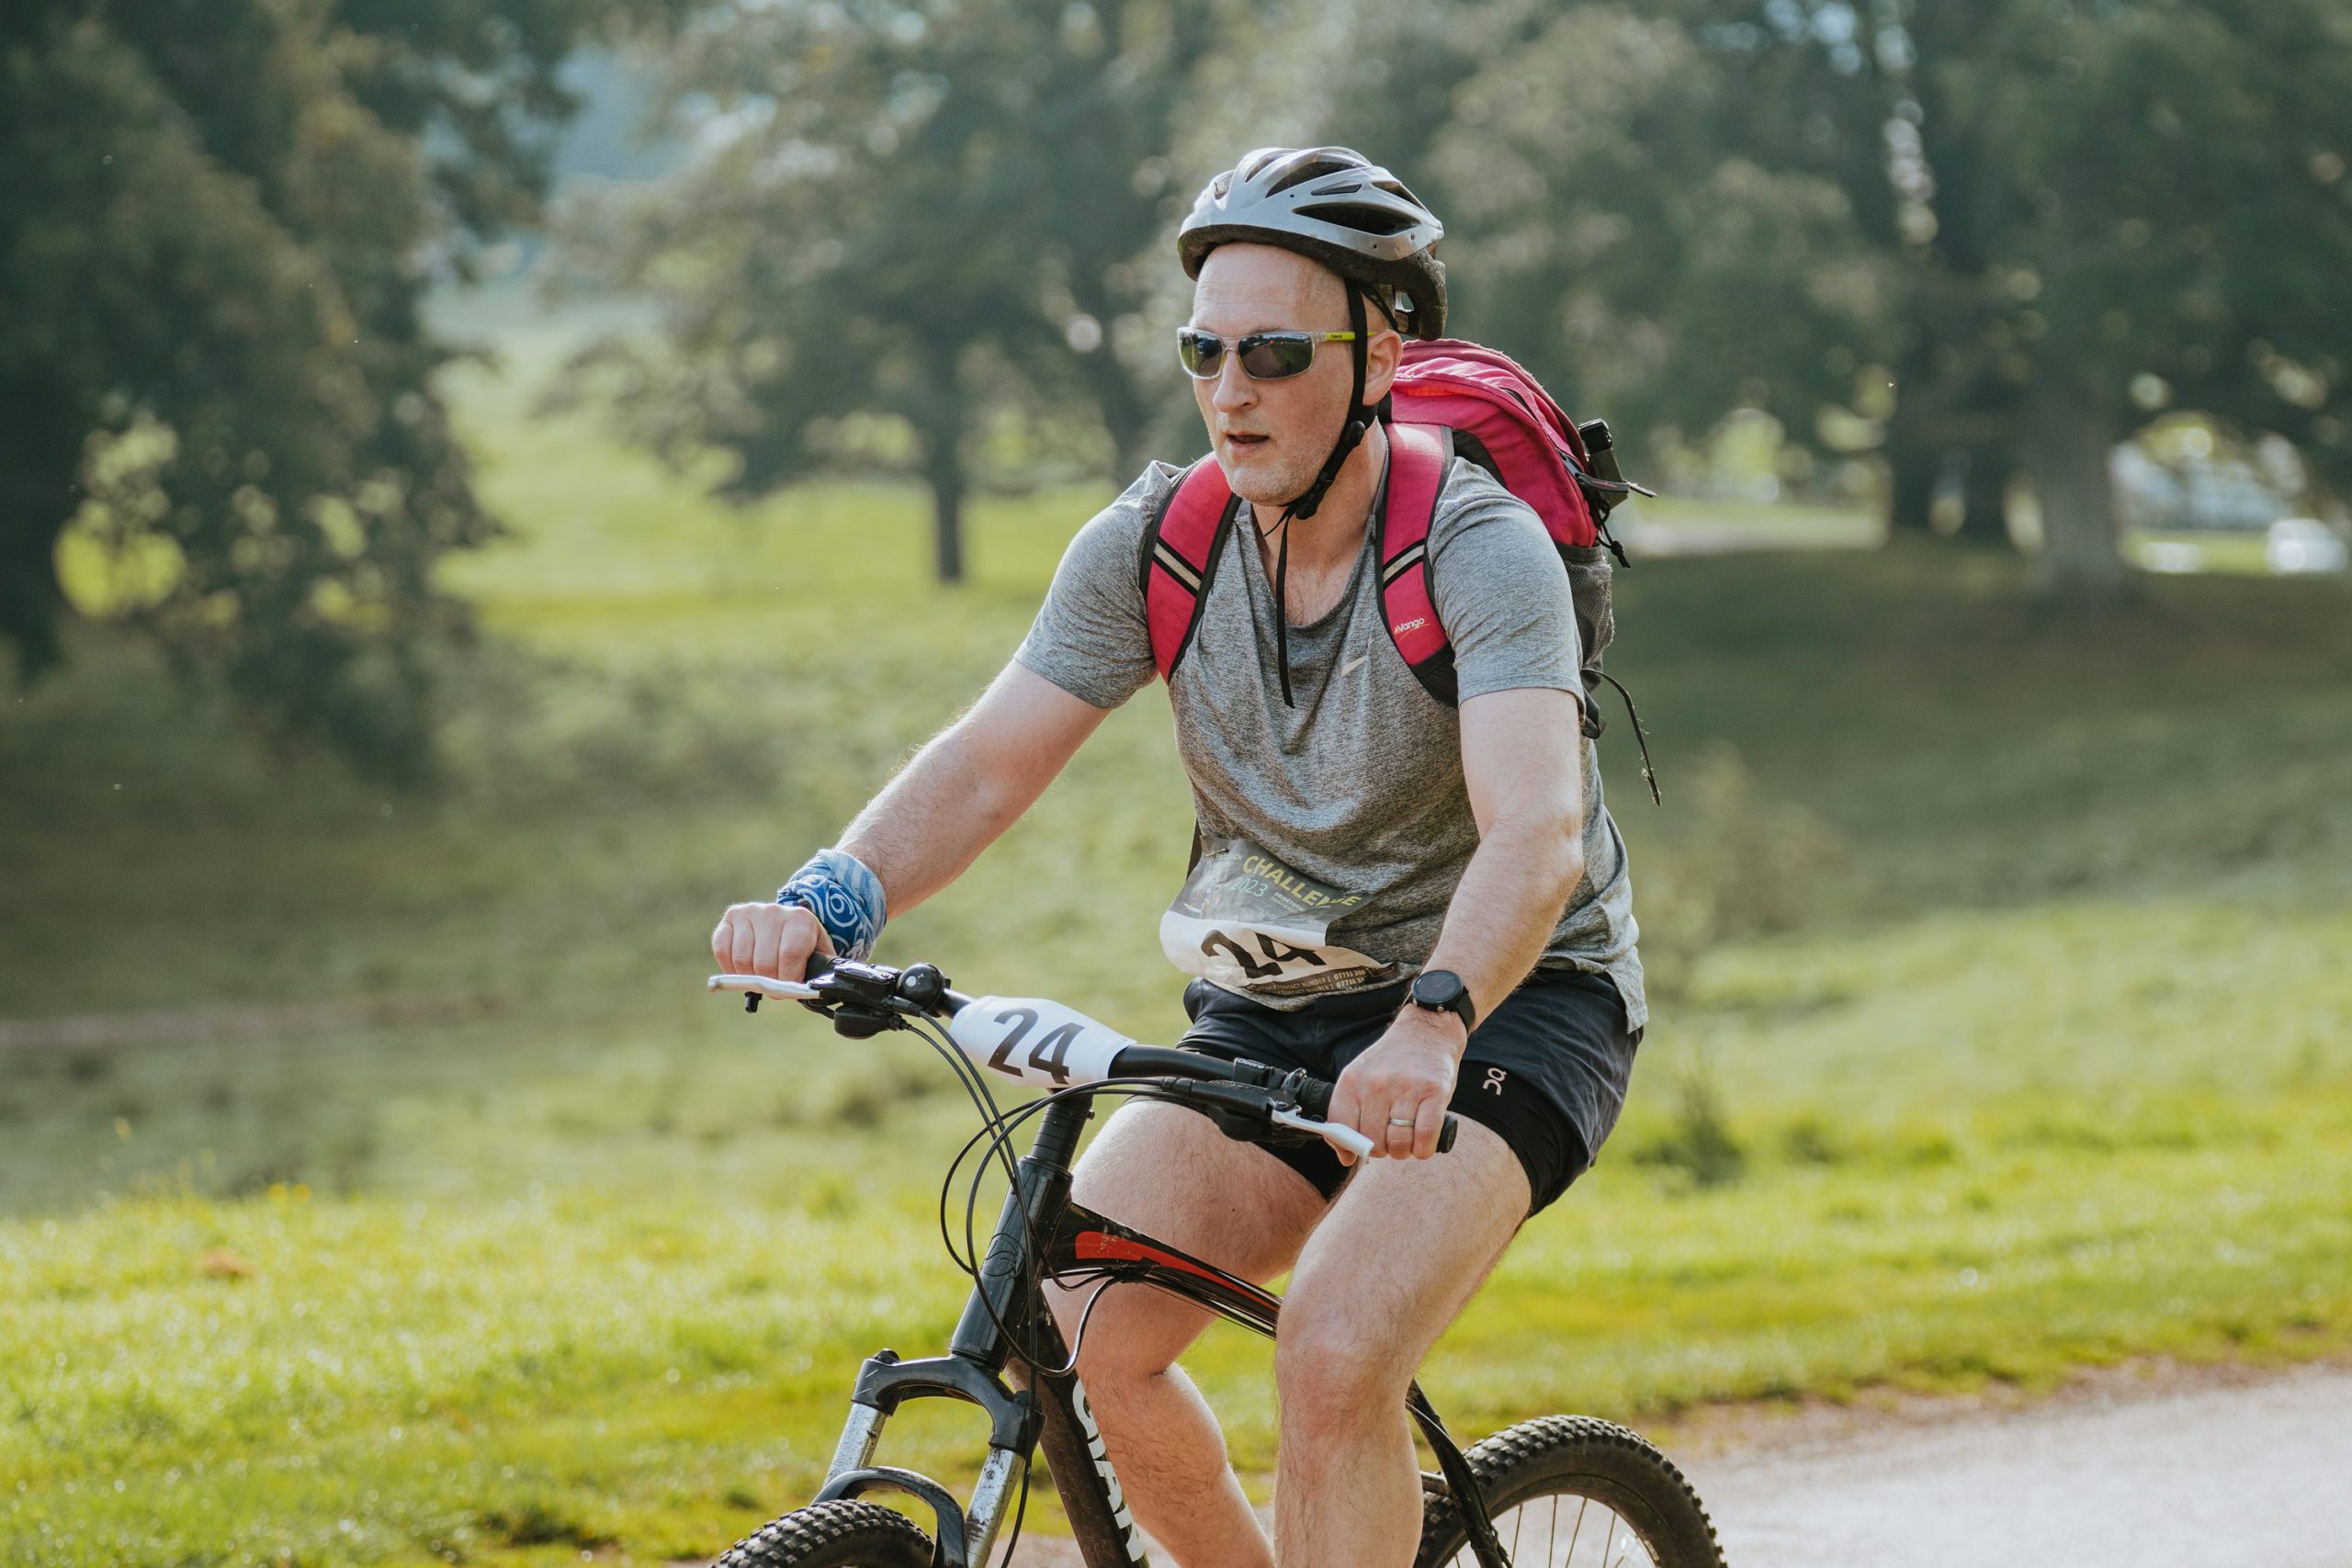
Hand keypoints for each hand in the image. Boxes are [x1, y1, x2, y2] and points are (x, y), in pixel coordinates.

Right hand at [711, 901, 835, 981]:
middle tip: (775, 985)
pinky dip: (731, 969)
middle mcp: (773, 912)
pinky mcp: (731, 917)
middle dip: (769, 983)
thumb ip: (817, 972)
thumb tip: (810, 991)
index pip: (789, 956)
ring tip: (761, 976)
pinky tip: (744, 970)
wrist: (788, 923)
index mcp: (800, 919)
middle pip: (764, 963)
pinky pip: (723, 951)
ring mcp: (750, 912)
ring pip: (742, 960)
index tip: (789, 988)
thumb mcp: (819, 955)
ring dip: (750, 977)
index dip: (787, 980)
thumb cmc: (805, 945)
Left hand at [1329, 1008, 1462, 1164]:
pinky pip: (1425, 1137)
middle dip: (1382, 1150)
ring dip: (1404, 1152)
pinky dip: (1423, 1149)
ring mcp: (1406, 1088)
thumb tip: (1346, 1157)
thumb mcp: (1361, 1076)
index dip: (1349, 1147)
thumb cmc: (1394, 1061)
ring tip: (1407, 1141)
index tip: (1360, 1148)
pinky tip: (1423, 1144)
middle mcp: (1377, 1084)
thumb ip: (1347, 1114)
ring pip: (1399, 1144)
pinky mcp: (1435, 1092)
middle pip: (1372, 1141)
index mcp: (1353, 1080)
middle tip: (1390, 1140)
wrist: (1427, 1030)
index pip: (1340, 1128)